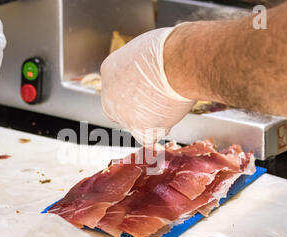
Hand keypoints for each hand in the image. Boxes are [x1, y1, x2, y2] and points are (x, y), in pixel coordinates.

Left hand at [100, 27, 195, 144]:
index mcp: (109, 70)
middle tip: (157, 104)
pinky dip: (160, 130)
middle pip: (120, 111)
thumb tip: (151, 70)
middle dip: (137, 111)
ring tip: (171, 104)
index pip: (116, 89)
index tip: (146, 92)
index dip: (132, 93)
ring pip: (136, 125)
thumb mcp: (146, 49)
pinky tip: (170, 116)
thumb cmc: (169, 49)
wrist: (177, 63)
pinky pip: (148, 136)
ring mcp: (123, 114)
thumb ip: (141, 65)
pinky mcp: (139, 128)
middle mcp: (110, 94)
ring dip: (152, 119)